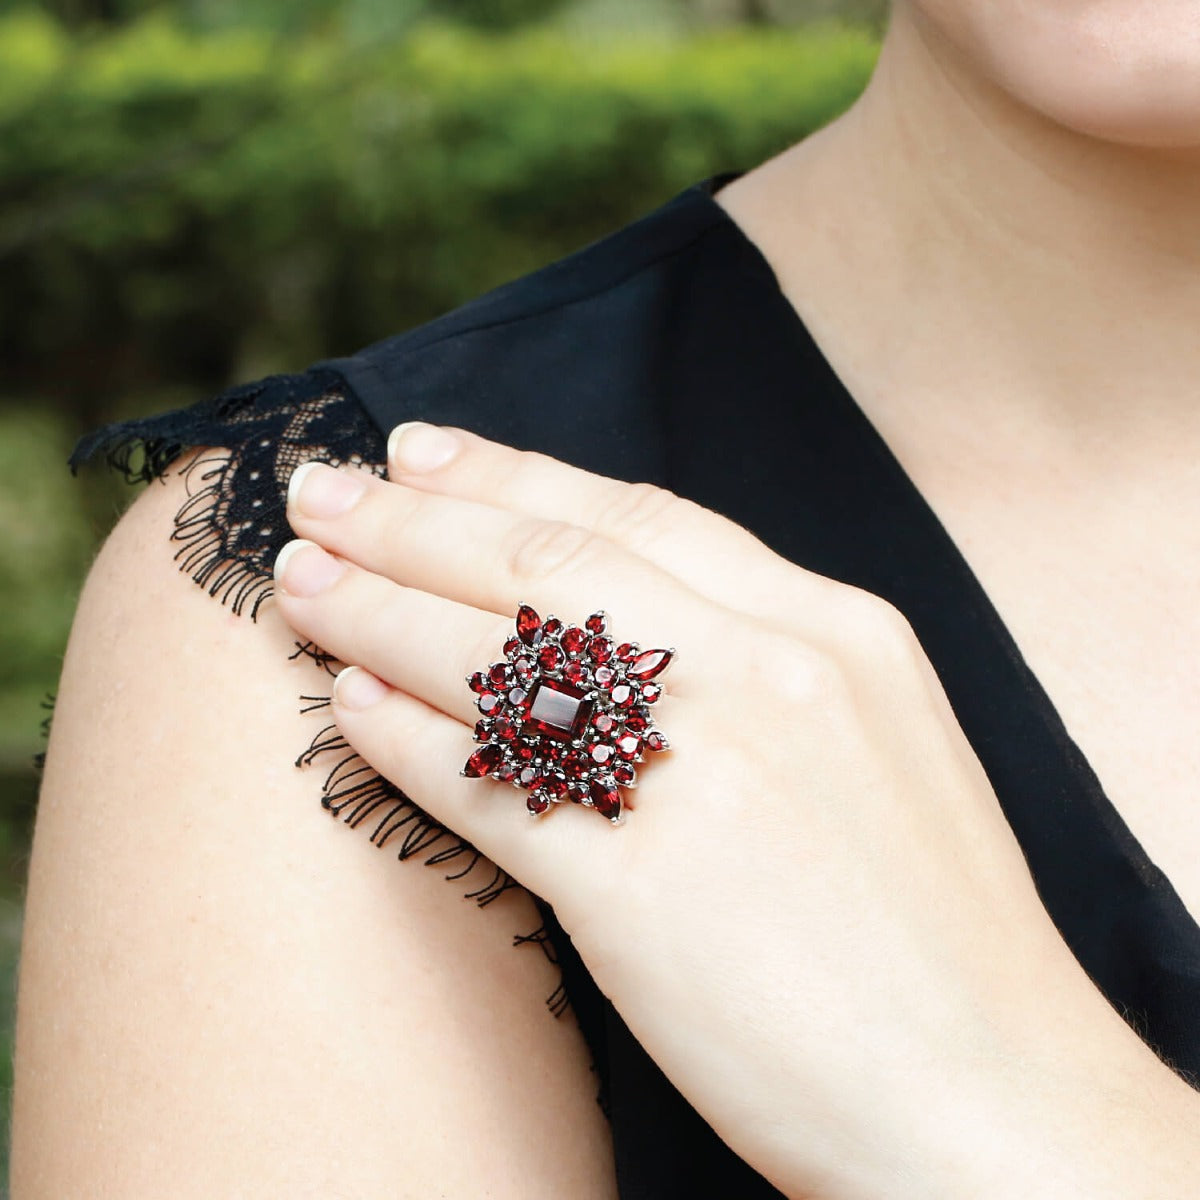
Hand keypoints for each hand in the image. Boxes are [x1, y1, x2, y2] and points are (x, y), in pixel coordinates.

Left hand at [271, 422, 1192, 1198]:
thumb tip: (619, 629)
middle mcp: (768, 673)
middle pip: (551, 562)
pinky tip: (347, 706)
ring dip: (380, 610)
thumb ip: (762, 667)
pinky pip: (492, 786)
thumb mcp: (873, 741)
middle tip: (321, 486)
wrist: (989, 1091)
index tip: (425, 451)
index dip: (513, 474)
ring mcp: (705, 772)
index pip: (636, 516)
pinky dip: (405, 738)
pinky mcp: (642, 890)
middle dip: (416, 517)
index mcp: (832, 629)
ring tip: (302, 578)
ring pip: (502, 657)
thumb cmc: (933, 926)